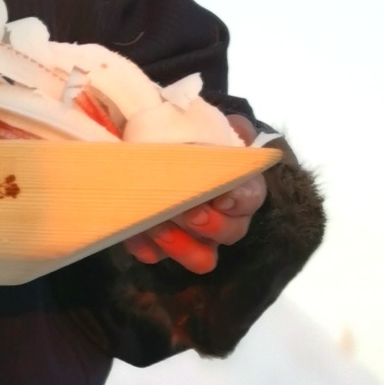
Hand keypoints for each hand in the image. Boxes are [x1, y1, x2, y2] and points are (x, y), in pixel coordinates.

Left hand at [121, 115, 266, 273]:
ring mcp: (193, 238)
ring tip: (157, 223)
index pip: (251, 199)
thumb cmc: (190, 138)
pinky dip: (143, 244)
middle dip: (209, 224)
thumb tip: (239, 131)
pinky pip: (154, 256)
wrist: (151, 145)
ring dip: (179, 244)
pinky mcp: (158, 246)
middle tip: (189, 210)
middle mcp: (223, 220)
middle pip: (231, 234)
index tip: (222, 194)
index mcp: (240, 189)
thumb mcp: (211, 125)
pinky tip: (132, 227)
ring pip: (200, 259)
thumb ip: (230, 128)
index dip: (239, 200)